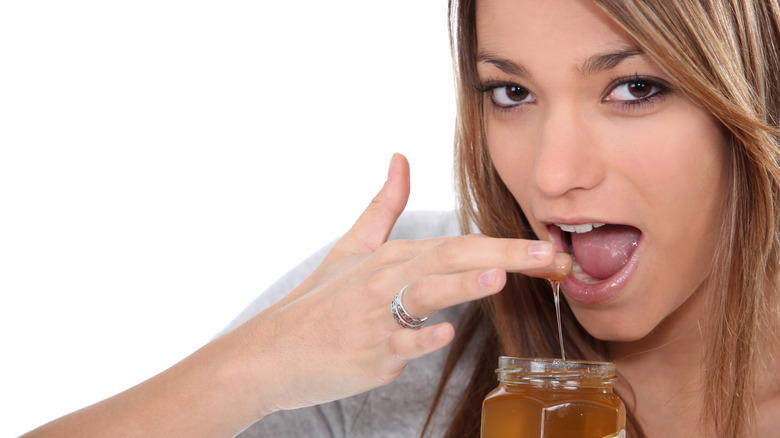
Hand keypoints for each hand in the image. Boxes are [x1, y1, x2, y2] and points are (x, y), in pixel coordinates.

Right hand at [239, 153, 570, 415]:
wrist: (271, 352)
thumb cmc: (318, 301)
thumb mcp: (350, 247)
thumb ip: (384, 204)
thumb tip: (400, 157)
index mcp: (391, 256)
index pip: (457, 242)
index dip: (505, 242)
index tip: (549, 245)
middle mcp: (387, 282)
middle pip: (450, 260)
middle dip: (505, 255)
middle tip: (551, 255)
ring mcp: (377, 319)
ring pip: (424, 295)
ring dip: (461, 283)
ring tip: (499, 274)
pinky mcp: (368, 355)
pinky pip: (398, 346)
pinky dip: (419, 339)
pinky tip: (444, 332)